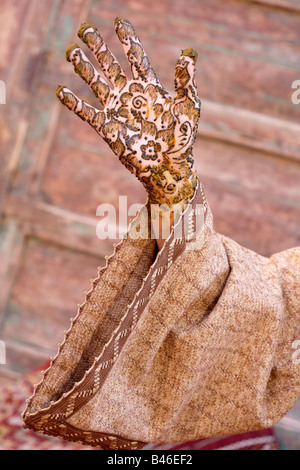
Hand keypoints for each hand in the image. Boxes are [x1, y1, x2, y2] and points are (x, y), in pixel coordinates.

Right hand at [56, 18, 200, 205]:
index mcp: (149, 88)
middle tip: (84, 29)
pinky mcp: (107, 128)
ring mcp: (117, 111)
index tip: (118, 21)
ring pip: (95, 83)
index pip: (135, 57)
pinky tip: (60, 91)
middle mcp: (130, 96)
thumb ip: (186, 81)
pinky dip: (73, 103)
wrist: (168, 167)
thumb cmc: (181, 139)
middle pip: (110, 65)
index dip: (127, 39)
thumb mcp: (188, 108)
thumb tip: (188, 54)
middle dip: (98, 47)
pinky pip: (86, 113)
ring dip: (83, 68)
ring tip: (71, 52)